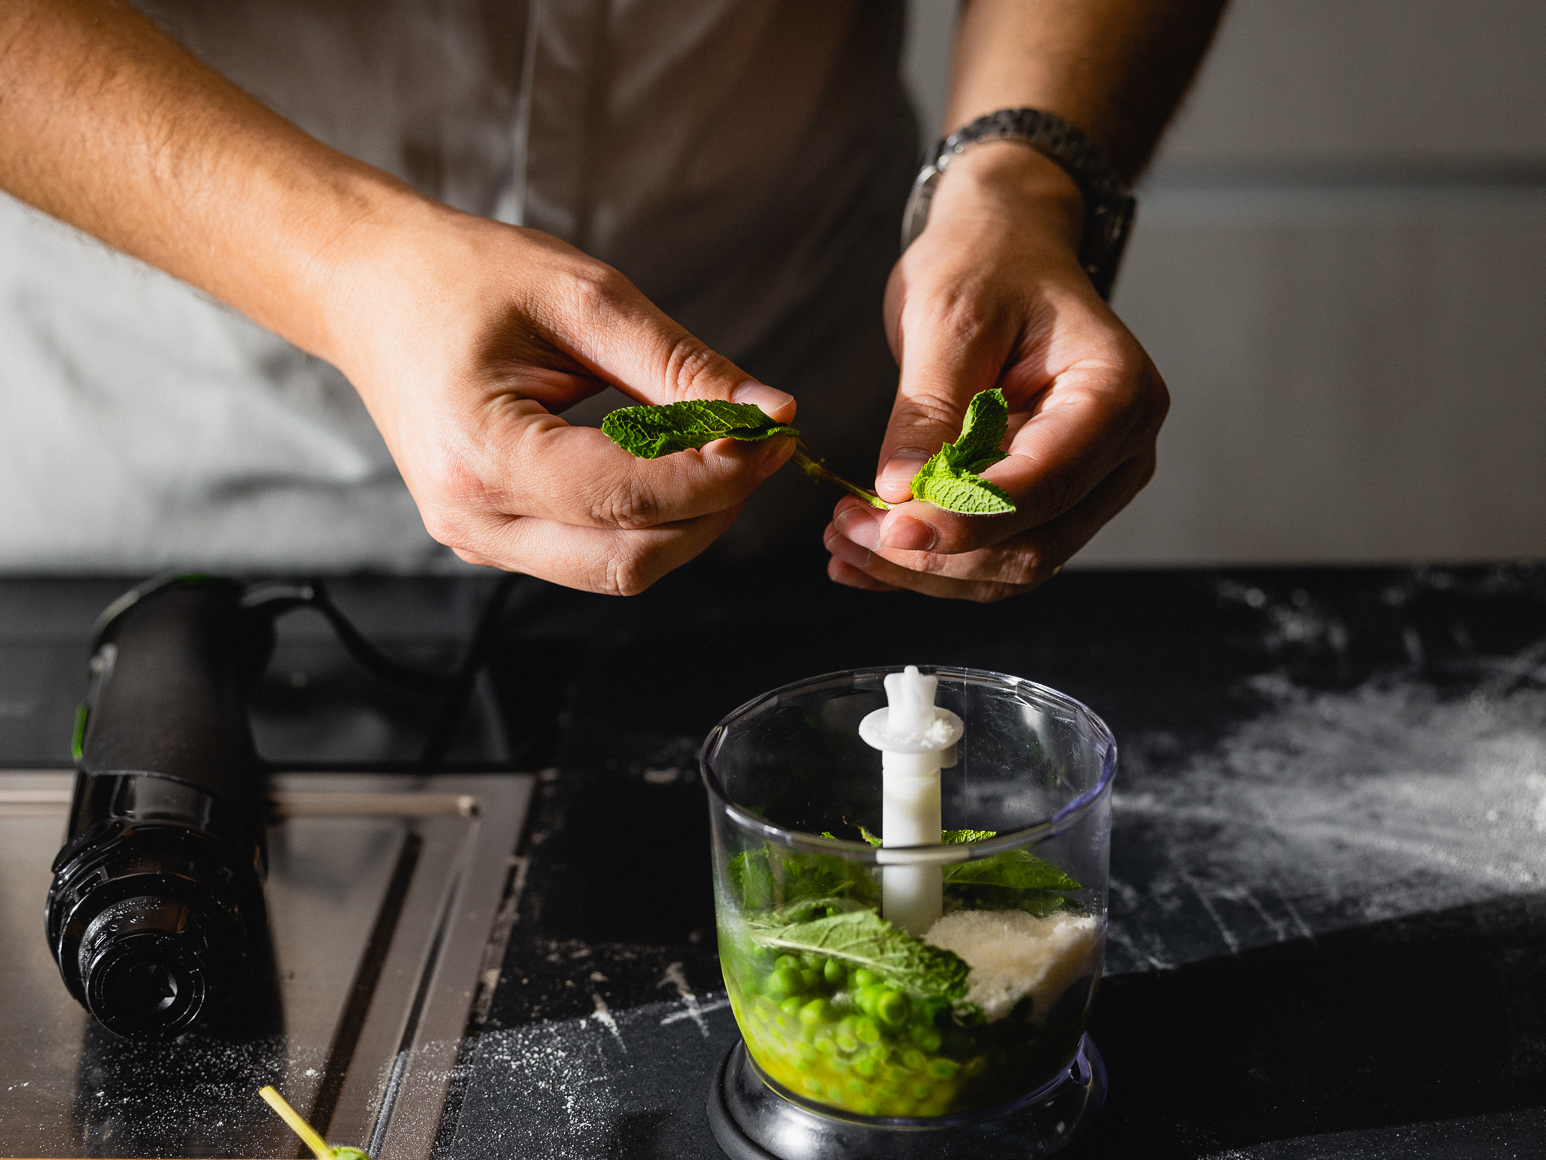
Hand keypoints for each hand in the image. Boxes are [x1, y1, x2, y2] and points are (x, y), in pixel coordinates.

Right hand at [321, 202, 794, 593]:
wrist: (370, 288)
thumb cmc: (465, 278)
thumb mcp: (584, 298)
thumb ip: (681, 366)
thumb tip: (771, 412)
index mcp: (483, 454)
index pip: (630, 498)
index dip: (719, 474)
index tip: (773, 433)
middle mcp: (474, 519)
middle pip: (632, 560)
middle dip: (713, 510)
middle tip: (758, 446)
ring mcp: (478, 539)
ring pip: (619, 569)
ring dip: (687, 521)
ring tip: (717, 448)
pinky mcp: (493, 539)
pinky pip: (593, 553)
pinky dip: (647, 519)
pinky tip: (665, 461)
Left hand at [823, 143, 1167, 601]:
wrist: (1004, 250)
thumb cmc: (986, 265)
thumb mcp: (948, 318)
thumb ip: (929, 410)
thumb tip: (899, 493)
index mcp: (1116, 392)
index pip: (1046, 482)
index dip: (966, 518)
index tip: (890, 529)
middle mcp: (1120, 452)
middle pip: (1030, 543)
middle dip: (933, 553)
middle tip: (844, 530)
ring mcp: (1088, 485)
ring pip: (1009, 567)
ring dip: (922, 570)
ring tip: (843, 539)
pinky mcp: (1048, 505)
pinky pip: (992, 557)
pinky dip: (927, 566)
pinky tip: (861, 559)